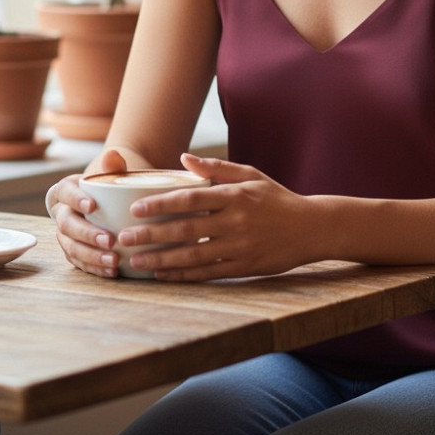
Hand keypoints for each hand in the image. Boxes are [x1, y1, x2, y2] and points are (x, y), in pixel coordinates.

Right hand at [46, 148, 129, 277]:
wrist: (108, 201)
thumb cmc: (108, 184)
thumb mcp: (111, 172)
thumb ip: (113, 164)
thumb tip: (113, 154)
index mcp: (65, 190)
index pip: (65, 192)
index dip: (76, 199)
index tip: (93, 205)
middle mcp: (61, 213)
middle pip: (67, 225)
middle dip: (87, 234)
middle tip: (110, 240)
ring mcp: (65, 235)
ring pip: (71, 247)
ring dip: (92, 256)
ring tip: (114, 261)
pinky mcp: (73, 251)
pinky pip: (79, 262)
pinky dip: (95, 268)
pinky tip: (112, 271)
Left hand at [116, 153, 314, 281]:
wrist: (310, 227)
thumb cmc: (276, 198)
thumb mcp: (250, 175)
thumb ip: (216, 167)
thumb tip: (182, 158)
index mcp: (234, 195)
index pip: (190, 198)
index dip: (161, 203)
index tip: (136, 208)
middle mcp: (235, 222)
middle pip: (185, 230)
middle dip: (151, 235)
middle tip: (124, 239)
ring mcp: (239, 247)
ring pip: (193, 256)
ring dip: (161, 260)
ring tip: (136, 262)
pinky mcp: (244, 268)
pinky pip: (207, 274)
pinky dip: (183, 276)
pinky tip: (163, 276)